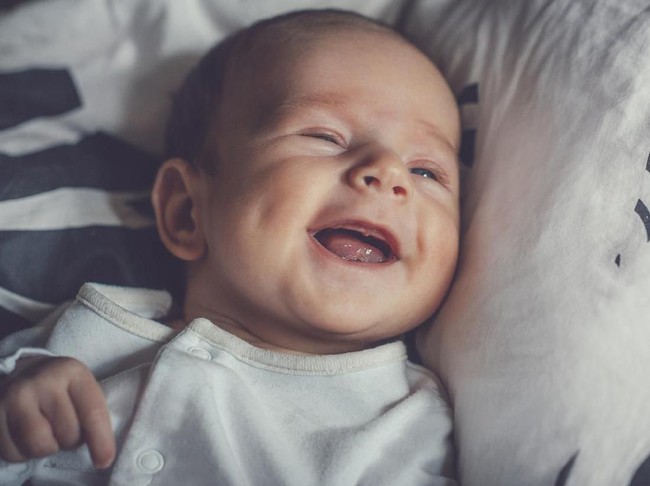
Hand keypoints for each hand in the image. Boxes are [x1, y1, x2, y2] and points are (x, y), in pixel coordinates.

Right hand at [0, 356, 114, 468]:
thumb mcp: (80, 387)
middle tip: (63, 428)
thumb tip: (103, 454)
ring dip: (47, 448)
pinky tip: (25, 435)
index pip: (92, 412)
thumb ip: (92, 413)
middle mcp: (42, 381)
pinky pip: (14, 453)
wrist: (20, 373)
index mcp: (72, 372)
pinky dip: (23, 452)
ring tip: (46, 432)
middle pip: (67, 435)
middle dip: (70, 440)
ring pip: (39, 447)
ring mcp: (15, 397)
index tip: (104, 461)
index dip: (101, 441)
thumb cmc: (59, 386)